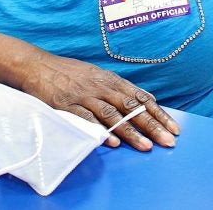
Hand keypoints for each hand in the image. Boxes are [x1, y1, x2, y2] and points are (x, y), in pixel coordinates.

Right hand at [22, 54, 179, 150]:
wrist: (38, 66)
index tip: (174, 128)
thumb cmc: (69, 72)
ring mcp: (85, 95)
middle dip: (152, 125)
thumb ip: (119, 87)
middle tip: (168, 140)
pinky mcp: (67, 104)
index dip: (158, 113)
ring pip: (112, 114)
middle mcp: (101, 86)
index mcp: (111, 80)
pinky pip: (86, 118)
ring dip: (131, 131)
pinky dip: (100, 129)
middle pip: (131, 107)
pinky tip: (112, 141)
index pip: (140, 98)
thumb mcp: (97, 74)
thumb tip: (144, 98)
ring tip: (146, 146)